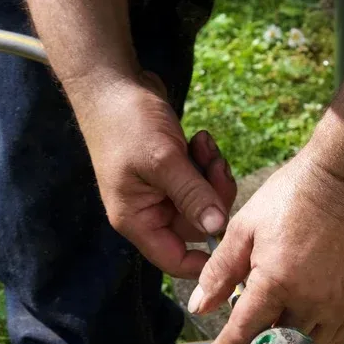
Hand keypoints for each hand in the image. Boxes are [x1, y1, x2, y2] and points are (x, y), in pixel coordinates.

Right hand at [71, 73, 236, 277]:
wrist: (112, 81)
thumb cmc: (127, 121)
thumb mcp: (163, 159)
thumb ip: (192, 195)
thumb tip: (218, 229)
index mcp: (137, 219)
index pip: (174, 261)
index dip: (204, 261)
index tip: (231, 240)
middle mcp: (148, 211)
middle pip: (197, 228)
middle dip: (213, 197)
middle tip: (216, 164)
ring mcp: (161, 192)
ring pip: (203, 202)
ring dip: (212, 175)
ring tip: (205, 144)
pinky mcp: (172, 173)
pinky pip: (201, 181)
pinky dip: (206, 162)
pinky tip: (200, 139)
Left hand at [188, 152, 343, 343]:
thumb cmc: (293, 196)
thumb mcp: (244, 228)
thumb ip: (219, 271)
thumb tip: (199, 307)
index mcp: (275, 280)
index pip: (242, 334)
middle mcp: (309, 300)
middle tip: (245, 335)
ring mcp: (337, 304)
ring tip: (274, 321)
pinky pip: (332, 339)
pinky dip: (313, 339)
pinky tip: (301, 321)